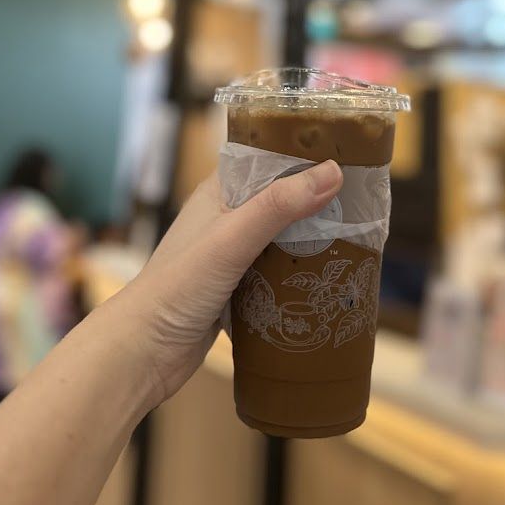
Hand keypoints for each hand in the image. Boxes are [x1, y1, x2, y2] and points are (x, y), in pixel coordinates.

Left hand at [111, 160, 342, 408]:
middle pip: (279, 199)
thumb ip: (279, 205)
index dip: (302, 154)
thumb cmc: (178, 287)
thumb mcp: (233, 239)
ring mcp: (229, 255)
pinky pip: (275, 272)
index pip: (266, 159)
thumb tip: (332, 171)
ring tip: (354, 237)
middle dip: (315, 200)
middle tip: (362, 201)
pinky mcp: (235, 289)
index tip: (345, 152)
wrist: (142, 352)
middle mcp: (224, 219)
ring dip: (309, 239)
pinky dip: (298, 272)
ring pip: (279, 238)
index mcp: (218, 192)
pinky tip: (325, 278)